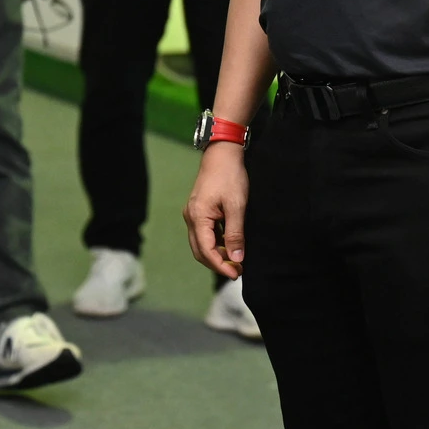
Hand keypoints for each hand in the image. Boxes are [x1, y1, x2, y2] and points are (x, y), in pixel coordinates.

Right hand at [184, 143, 248, 279]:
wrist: (222, 153)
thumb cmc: (230, 176)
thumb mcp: (236, 206)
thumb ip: (235, 234)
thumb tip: (236, 259)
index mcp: (197, 217)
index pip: (206, 251)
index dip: (220, 266)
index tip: (236, 275)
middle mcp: (190, 217)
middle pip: (200, 251)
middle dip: (218, 264)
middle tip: (238, 271)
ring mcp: (193, 214)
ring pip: (201, 243)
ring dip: (217, 255)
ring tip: (236, 260)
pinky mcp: (199, 211)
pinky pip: (204, 234)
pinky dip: (216, 244)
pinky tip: (230, 245)